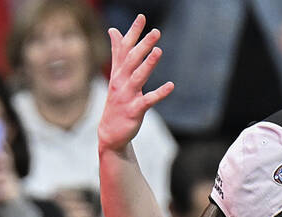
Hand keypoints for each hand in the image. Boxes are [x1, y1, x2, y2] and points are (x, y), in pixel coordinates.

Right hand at [97, 14, 173, 153]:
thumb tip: (114, 30)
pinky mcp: (134, 111)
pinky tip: (170, 85)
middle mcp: (121, 82)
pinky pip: (148, 100)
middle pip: (132, 60)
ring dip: (148, 65)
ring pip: (138, 77)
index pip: (124, 48)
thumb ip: (117, 53)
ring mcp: (127, 96)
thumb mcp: (116, 75)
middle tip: (156, 31)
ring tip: (158, 51)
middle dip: (143, 45)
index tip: (142, 17)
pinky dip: (159, 93)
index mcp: (118, 73)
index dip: (133, 33)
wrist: (110, 133)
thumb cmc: (117, 102)